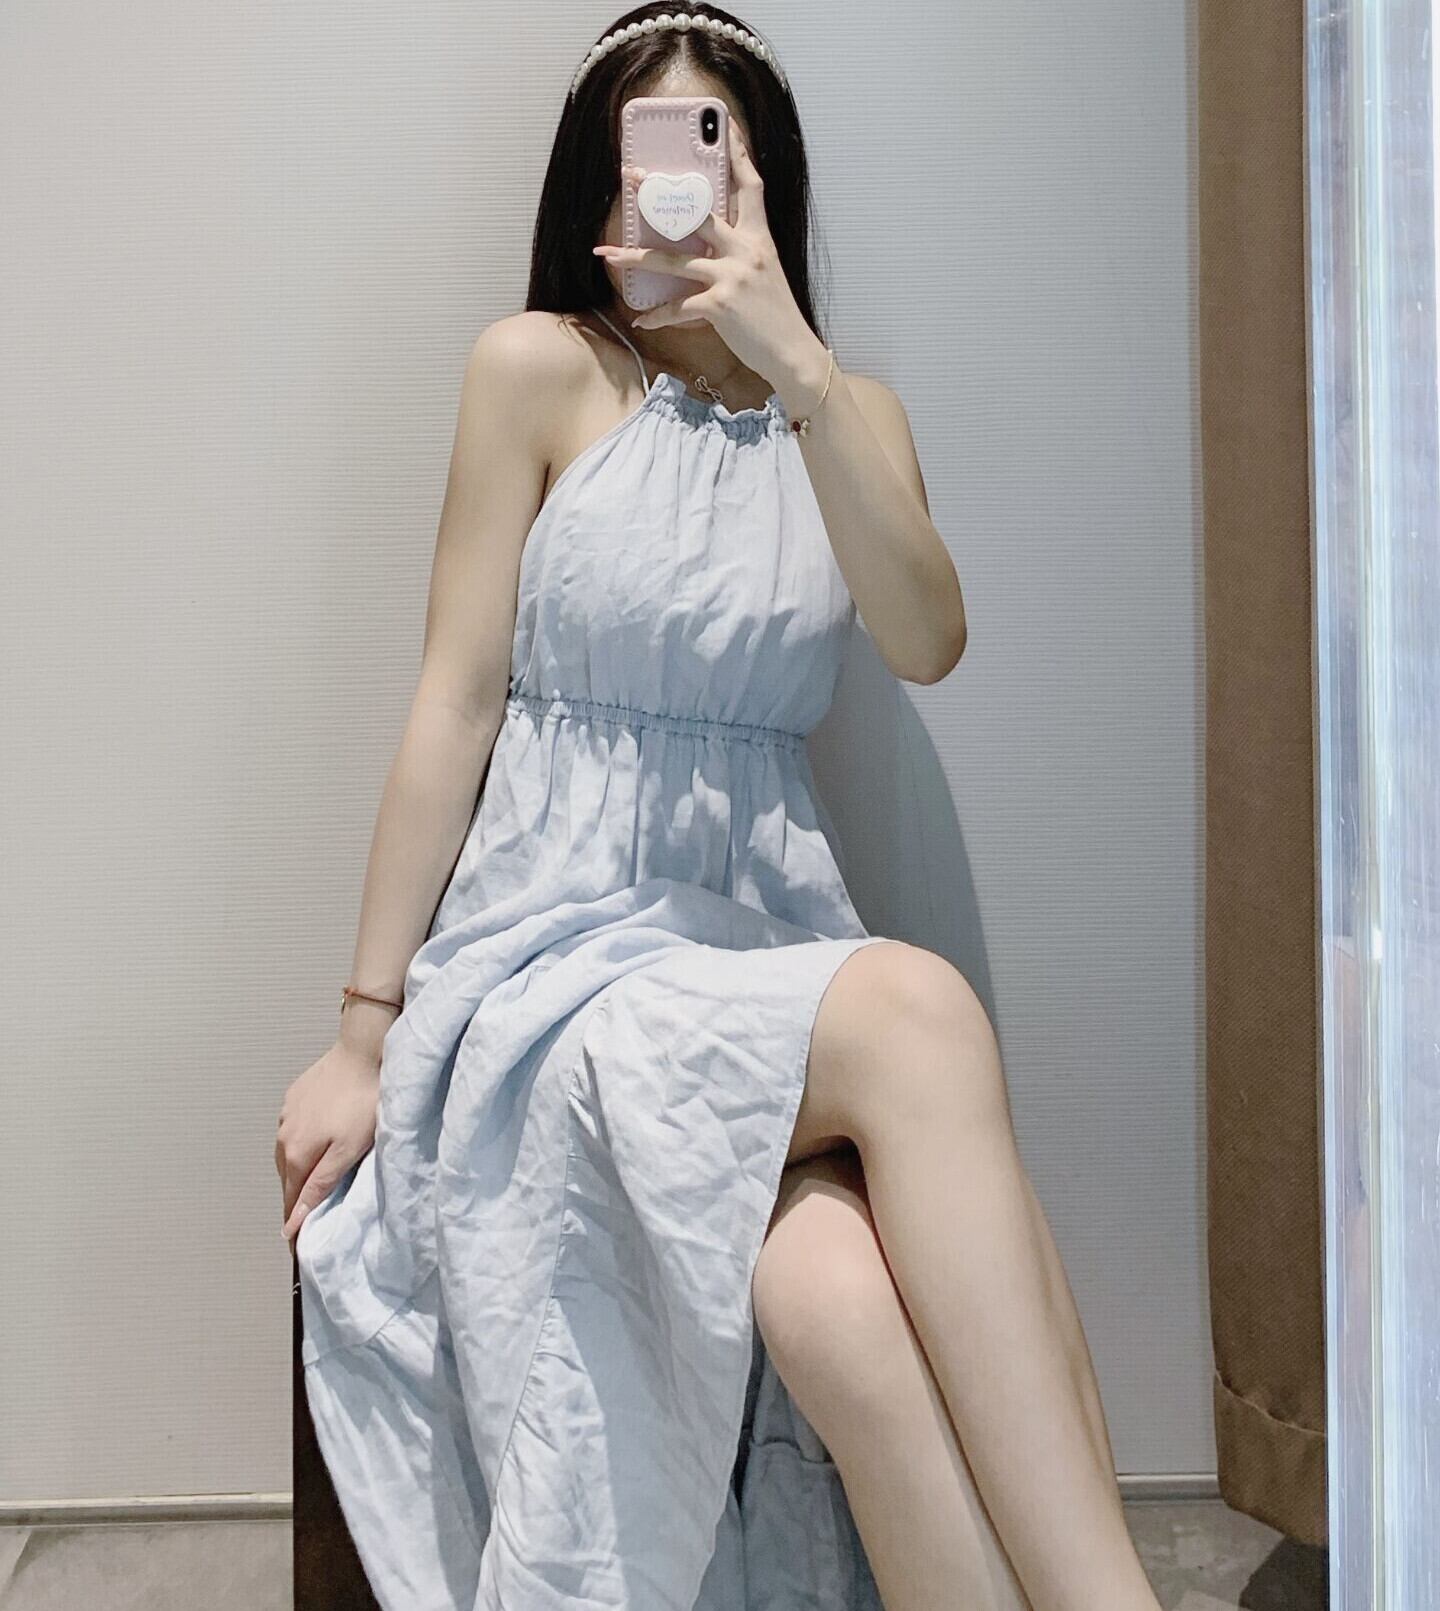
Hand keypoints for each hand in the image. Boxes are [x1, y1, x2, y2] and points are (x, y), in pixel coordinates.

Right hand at [275, 1038, 380, 1244]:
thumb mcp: (348, 1152)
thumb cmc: (363, 1103)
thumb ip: (319, 1187)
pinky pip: (292, 1130)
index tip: (297, 1242)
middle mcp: (283, 1136)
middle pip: (287, 1178)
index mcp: (296, 1154)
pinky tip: (316, 1142)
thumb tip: (291, 1223)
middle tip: (308, 1214)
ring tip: (312, 1180)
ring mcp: (285, 1114)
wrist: (362, 1052)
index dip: (294, 1221)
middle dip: (295, 1197)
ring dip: (297, 1170)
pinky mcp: (293, 1097)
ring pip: (287, 1154)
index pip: (290, 1199)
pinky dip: (300, 1144)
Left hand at [593, 119, 830, 409]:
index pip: (749, 184)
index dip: (737, 150)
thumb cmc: (776, 315)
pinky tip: (642, 320)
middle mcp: (746, 249)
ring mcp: (732, 276)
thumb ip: (740, 252)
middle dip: (659, 194)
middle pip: (697, 212)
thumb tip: (708, 244)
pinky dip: (658, 316)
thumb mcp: (764, 272)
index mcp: (759, 237)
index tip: (722, 123)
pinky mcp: (720, 306)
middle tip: (630, 177)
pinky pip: (679, 307)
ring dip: (638, 257)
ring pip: (675, 260)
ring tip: (610, 254)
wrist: (792, 352)